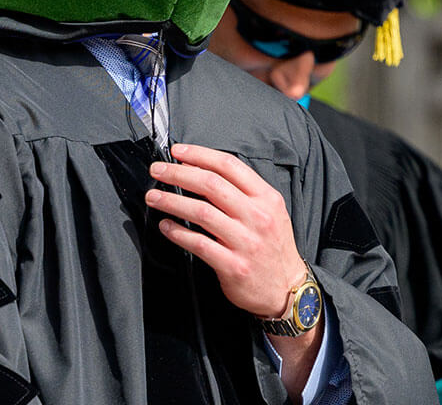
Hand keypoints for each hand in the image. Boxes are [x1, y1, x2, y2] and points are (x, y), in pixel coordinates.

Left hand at [145, 142, 306, 317]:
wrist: (287, 289)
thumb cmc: (272, 247)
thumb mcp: (270, 211)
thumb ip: (243, 191)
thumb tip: (201, 171)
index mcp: (266, 198)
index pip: (229, 166)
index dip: (199, 155)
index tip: (177, 152)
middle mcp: (257, 216)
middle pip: (211, 185)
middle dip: (178, 173)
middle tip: (157, 170)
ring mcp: (246, 242)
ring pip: (201, 212)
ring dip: (171, 201)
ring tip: (154, 197)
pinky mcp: (233, 266)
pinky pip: (199, 243)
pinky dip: (178, 232)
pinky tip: (165, 225)